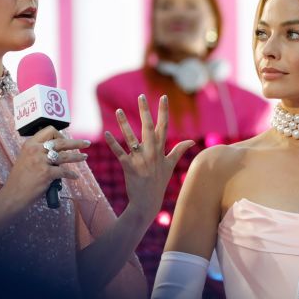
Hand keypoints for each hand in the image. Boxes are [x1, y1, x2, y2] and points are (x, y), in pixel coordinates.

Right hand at [1, 125, 89, 207]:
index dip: (60, 135)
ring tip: (85, 157)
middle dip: (76, 143)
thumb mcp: (25, 158)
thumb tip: (56, 150)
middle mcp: (35, 150)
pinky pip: (64, 172)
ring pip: (65, 156)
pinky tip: (75, 177)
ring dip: (77, 157)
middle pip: (61, 142)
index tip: (65, 140)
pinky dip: (71, 175)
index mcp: (30, 144)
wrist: (12, 195)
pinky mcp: (46, 174)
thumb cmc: (20, 179)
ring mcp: (41, 161)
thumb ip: (38, 152)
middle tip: (87, 143)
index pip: (49, 131)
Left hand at [104, 95, 193, 223]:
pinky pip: (119, 152)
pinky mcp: (128, 167)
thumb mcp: (170, 166)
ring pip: (131, 138)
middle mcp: (151, 153)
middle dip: (145, 111)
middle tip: (141, 96)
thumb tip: (191, 141)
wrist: (147, 202)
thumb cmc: (159, 183)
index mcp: (161, 151)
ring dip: (124, 123)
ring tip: (119, 110)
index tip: (163, 97)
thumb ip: (179, 151)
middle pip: (148, 128)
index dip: (163, 111)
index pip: (163, 127)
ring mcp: (140, 160)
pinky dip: (112, 143)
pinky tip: (106, 133)